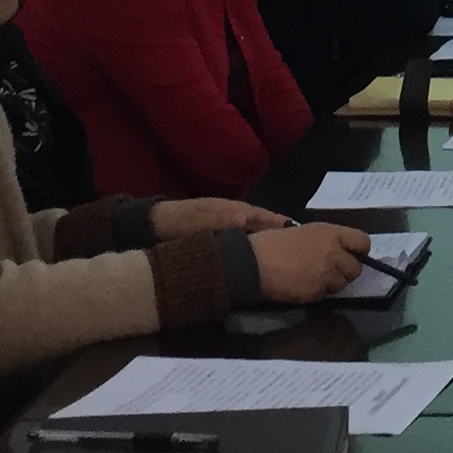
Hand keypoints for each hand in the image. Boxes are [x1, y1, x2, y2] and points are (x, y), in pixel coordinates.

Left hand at [152, 197, 287, 236]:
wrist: (154, 223)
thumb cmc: (178, 223)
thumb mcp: (198, 221)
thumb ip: (221, 220)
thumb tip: (245, 218)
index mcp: (229, 208)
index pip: (260, 214)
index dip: (277, 221)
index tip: (297, 229)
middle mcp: (230, 210)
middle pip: (259, 217)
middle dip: (276, 226)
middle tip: (298, 238)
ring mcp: (223, 217)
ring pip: (251, 223)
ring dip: (266, 231)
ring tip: (282, 242)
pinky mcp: (216, 227)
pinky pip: (241, 230)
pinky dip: (253, 235)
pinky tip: (257, 245)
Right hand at [250, 222, 371, 302]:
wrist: (254, 263)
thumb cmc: (273, 243)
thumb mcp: (304, 231)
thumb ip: (325, 240)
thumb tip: (337, 249)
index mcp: (331, 232)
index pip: (363, 241)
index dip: (359, 250)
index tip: (351, 254)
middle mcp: (334, 252)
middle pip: (356, 268)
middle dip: (346, 271)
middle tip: (331, 271)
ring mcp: (327, 273)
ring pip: (343, 284)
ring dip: (333, 283)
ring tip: (315, 278)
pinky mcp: (317, 291)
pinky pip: (326, 294)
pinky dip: (319, 292)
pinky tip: (304, 285)